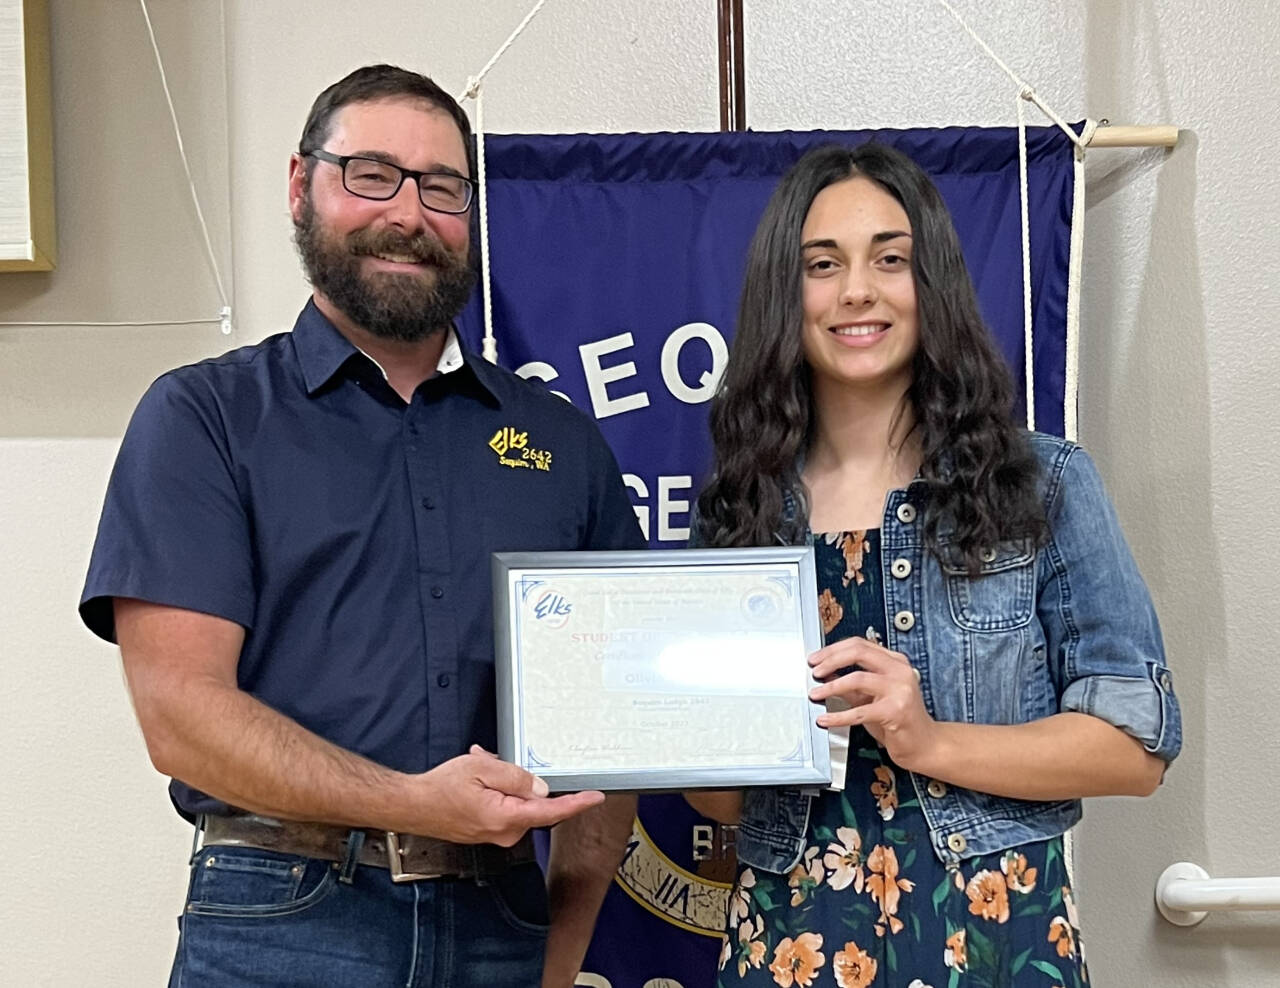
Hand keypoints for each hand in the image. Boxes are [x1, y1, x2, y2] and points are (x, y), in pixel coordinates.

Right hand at [406, 745, 604, 845]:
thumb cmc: (440, 789)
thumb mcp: (481, 769)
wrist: (412, 805)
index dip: (576, 803)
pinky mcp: (488, 832)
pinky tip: (476, 779)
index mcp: (506, 817)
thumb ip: (515, 777)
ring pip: (515, 801)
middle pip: (532, 803)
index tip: (595, 797)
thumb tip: (539, 787)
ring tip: (478, 767)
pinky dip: (494, 790)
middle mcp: (504, 832)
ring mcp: (496, 835)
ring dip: (502, 782)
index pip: (551, 811)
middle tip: (492, 763)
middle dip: (518, 779)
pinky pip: (503, 807)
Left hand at [808, 637, 937, 772]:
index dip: (833, 650)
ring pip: (857, 678)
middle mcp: (899, 671)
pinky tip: (825, 719)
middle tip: (814, 670)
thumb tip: (826, 674)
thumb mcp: (871, 697)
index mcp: (895, 662)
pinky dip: (838, 716)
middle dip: (830, 659)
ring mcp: (900, 689)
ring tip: (816, 693)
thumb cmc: (898, 720)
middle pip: (858, 652)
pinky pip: (860, 711)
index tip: (815, 659)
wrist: (924, 744)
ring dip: (831, 686)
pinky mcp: (896, 711)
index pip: (859, 644)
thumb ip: (851, 685)